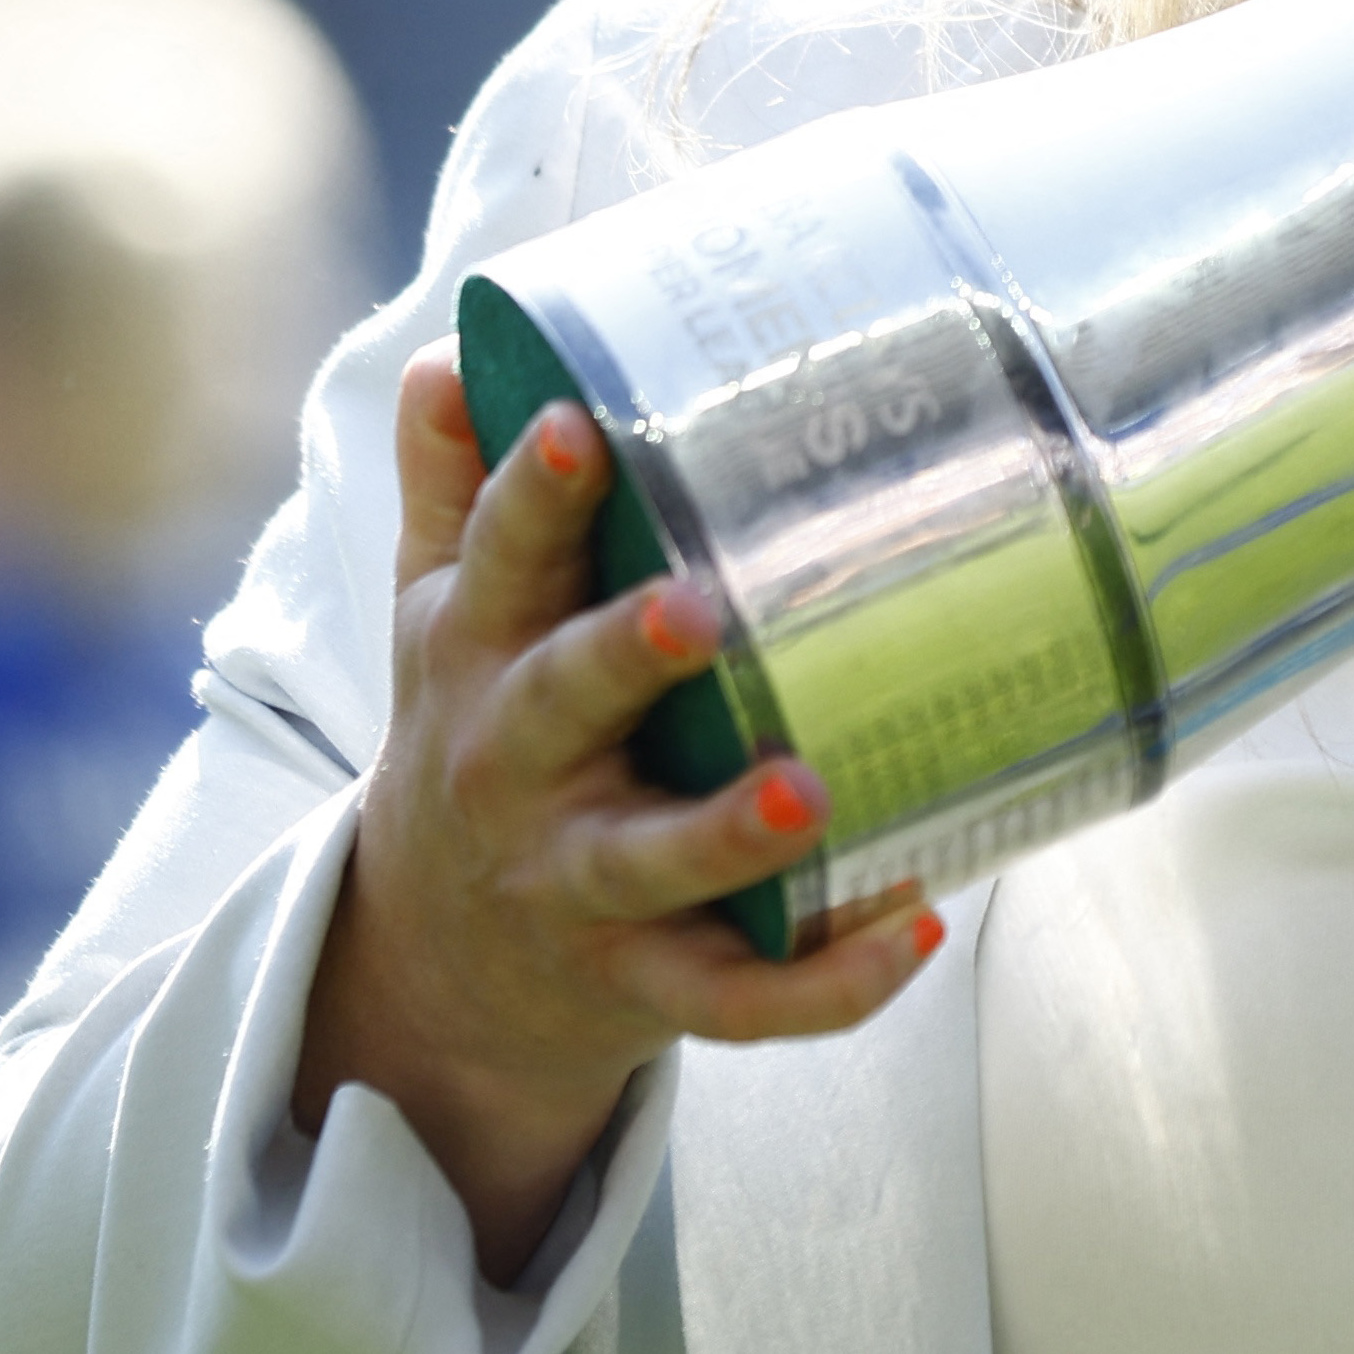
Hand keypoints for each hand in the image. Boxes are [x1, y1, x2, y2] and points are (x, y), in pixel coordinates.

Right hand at [293, 345, 942, 1280]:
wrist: (437, 965)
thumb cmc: (478, 734)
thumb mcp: (439, 617)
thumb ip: (453, 490)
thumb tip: (452, 355)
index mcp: (475, 659)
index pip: (498, 563)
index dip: (533, 494)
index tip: (583, 424)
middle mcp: (517, 772)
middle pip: (560, 708)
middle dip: (623, 658)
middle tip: (698, 609)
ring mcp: (579, 885)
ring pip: (650, 866)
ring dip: (728, 840)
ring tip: (812, 798)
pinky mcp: (645, 982)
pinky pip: (737, 997)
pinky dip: (827, 980)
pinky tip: (916, 921)